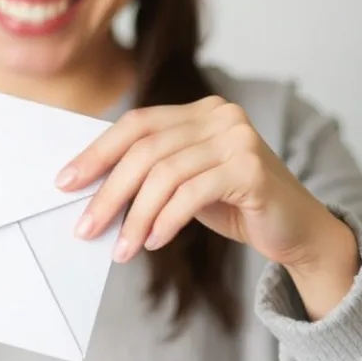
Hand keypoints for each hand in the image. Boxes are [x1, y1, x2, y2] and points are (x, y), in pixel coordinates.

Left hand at [56, 96, 352, 269]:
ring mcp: (238, 139)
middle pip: (144, 150)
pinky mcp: (252, 169)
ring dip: (135, 217)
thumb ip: (149, 175)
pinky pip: (191, 194)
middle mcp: (219, 116)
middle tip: (86, 228)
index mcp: (199, 112)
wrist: (296, 230)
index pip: (136, 125)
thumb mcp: (184, 183)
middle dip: (108, 193)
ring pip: (164, 174)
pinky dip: (165, 221)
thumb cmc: (233, 205)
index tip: (66, 182)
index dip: (97, 153)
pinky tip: (153, 242)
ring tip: (121, 248)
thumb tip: (90, 191)